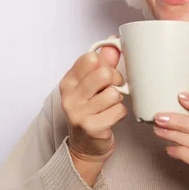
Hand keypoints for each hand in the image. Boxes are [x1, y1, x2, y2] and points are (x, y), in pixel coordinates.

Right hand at [59, 38, 126, 177]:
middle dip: (115, 81)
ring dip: (118, 99)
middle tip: (112, 89)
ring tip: (111, 105)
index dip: (104, 63)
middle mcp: (70, 96)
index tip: (104, 72)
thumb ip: (103, 62)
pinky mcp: (92, 127)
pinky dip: (120, 113)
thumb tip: (112, 42)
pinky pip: (119, 110)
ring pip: (113, 93)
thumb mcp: (92, 85)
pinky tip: (112, 117)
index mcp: (68, 82)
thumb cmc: (91, 111)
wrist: (86, 147)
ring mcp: (79, 113)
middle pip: (104, 73)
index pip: (90, 58)